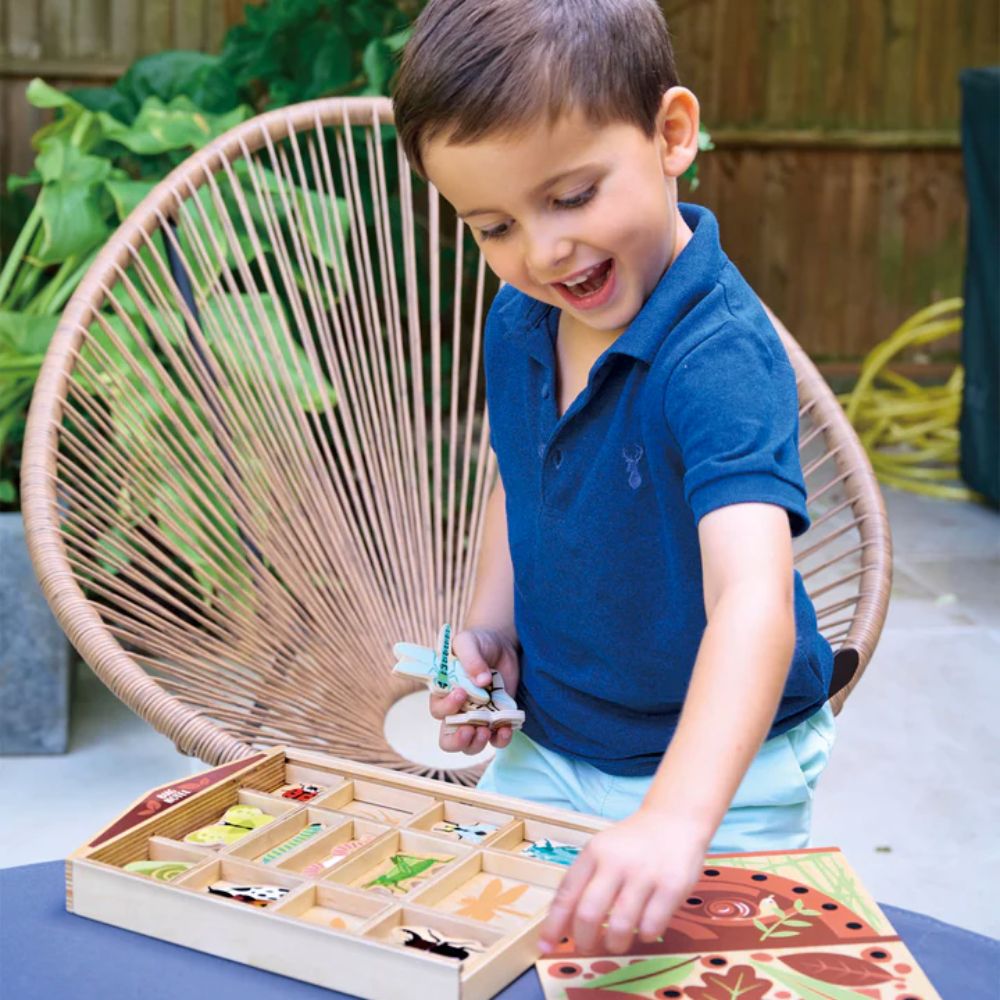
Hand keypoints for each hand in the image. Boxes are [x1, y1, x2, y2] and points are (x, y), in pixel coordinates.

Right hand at [429, 627, 519, 754]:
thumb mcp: (468, 641)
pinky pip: (497, 739)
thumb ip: (470, 657)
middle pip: (448, 739)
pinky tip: (507, 728)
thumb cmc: (477, 642)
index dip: (447, 707)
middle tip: (470, 730)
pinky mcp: (498, 719)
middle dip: (457, 741)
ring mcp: (479, 717)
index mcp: (444, 693)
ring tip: (487, 731)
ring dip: (477, 744)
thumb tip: (481, 680)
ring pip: (471, 745)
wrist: (501, 644)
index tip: (461, 693)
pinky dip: (501, 739)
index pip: (438, 710)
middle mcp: (458, 710)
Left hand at [538, 808, 708, 954]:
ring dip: (614, 944)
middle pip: (589, 913)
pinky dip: (644, 936)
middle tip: (586, 948)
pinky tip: (644, 928)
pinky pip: (651, 927)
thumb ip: (584, 882)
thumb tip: (562, 926)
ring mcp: (645, 874)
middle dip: (584, 940)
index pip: (567, 893)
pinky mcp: (672, 886)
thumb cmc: (633, 844)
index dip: (554, 924)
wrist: (675, 820)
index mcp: (594, 852)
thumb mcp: (603, 851)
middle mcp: (617, 861)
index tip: (545, 945)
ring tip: (616, 943)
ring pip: (620, 926)